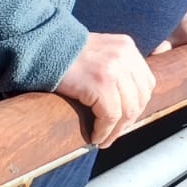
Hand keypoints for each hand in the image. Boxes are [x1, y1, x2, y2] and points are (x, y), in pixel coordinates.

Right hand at [54, 32, 155, 147]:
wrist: (40, 47)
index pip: (146, 82)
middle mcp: (125, 56)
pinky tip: (95, 137)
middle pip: (140, 97)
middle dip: (129, 120)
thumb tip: (144, 75)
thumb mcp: (100, 49)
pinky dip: (104, 131)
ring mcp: (114, 69)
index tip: (125, 119)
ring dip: (116, 131)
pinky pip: (110, 116)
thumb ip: (118, 61)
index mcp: (127, 47)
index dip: (138, 104)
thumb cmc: (64, 54)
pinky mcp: (100, 84)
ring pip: (128, 110)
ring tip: (104, 139)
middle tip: (114, 133)